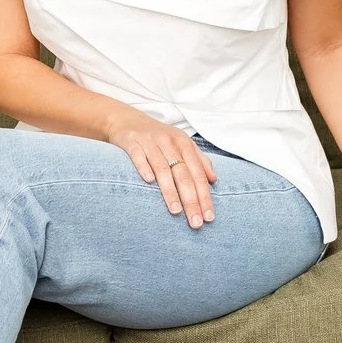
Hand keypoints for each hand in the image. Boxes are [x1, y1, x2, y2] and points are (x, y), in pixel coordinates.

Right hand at [103, 113, 219, 228]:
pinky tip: (149, 182)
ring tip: (176, 211)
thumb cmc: (158, 137)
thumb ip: (199, 160)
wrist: (127, 120)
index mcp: (184, 144)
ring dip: (170, 191)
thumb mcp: (181, 144)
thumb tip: (214, 180)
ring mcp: (150, 142)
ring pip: (163, 168)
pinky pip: (138, 157)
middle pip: (183, 174)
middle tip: (195, 222)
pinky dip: (144, 168)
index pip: (198, 174)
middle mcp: (169, 142)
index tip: (209, 217)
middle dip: (191, 200)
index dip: (205, 196)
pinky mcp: (132, 142)